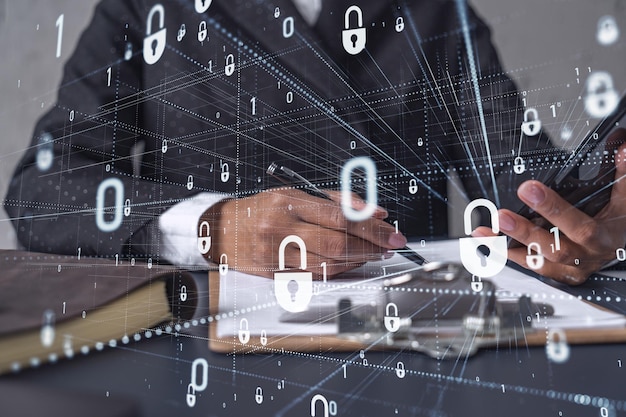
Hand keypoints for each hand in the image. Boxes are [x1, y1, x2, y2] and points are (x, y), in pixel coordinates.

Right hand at [199, 187, 406, 278]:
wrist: (223, 230)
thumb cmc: (264, 208)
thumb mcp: (297, 193)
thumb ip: (337, 201)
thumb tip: (374, 212)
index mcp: (288, 203)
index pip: (339, 217)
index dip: (371, 228)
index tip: (393, 233)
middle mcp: (280, 229)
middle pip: (337, 244)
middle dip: (371, 247)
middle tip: (391, 246)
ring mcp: (276, 255)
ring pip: (329, 265)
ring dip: (359, 261)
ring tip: (375, 253)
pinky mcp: (275, 275)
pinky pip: (315, 276)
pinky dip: (339, 271)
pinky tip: (351, 263)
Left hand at [475, 130, 625, 284]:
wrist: (622, 250)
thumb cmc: (620, 222)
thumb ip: (624, 174)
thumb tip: (623, 149)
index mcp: (604, 237)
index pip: (579, 225)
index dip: (553, 208)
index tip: (528, 189)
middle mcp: (586, 256)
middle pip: (554, 247)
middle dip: (525, 231)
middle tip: (501, 216)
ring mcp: (570, 268)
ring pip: (536, 260)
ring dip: (506, 247)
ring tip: (483, 232)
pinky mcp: (557, 274)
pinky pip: (529, 266)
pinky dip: (507, 255)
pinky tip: (489, 243)